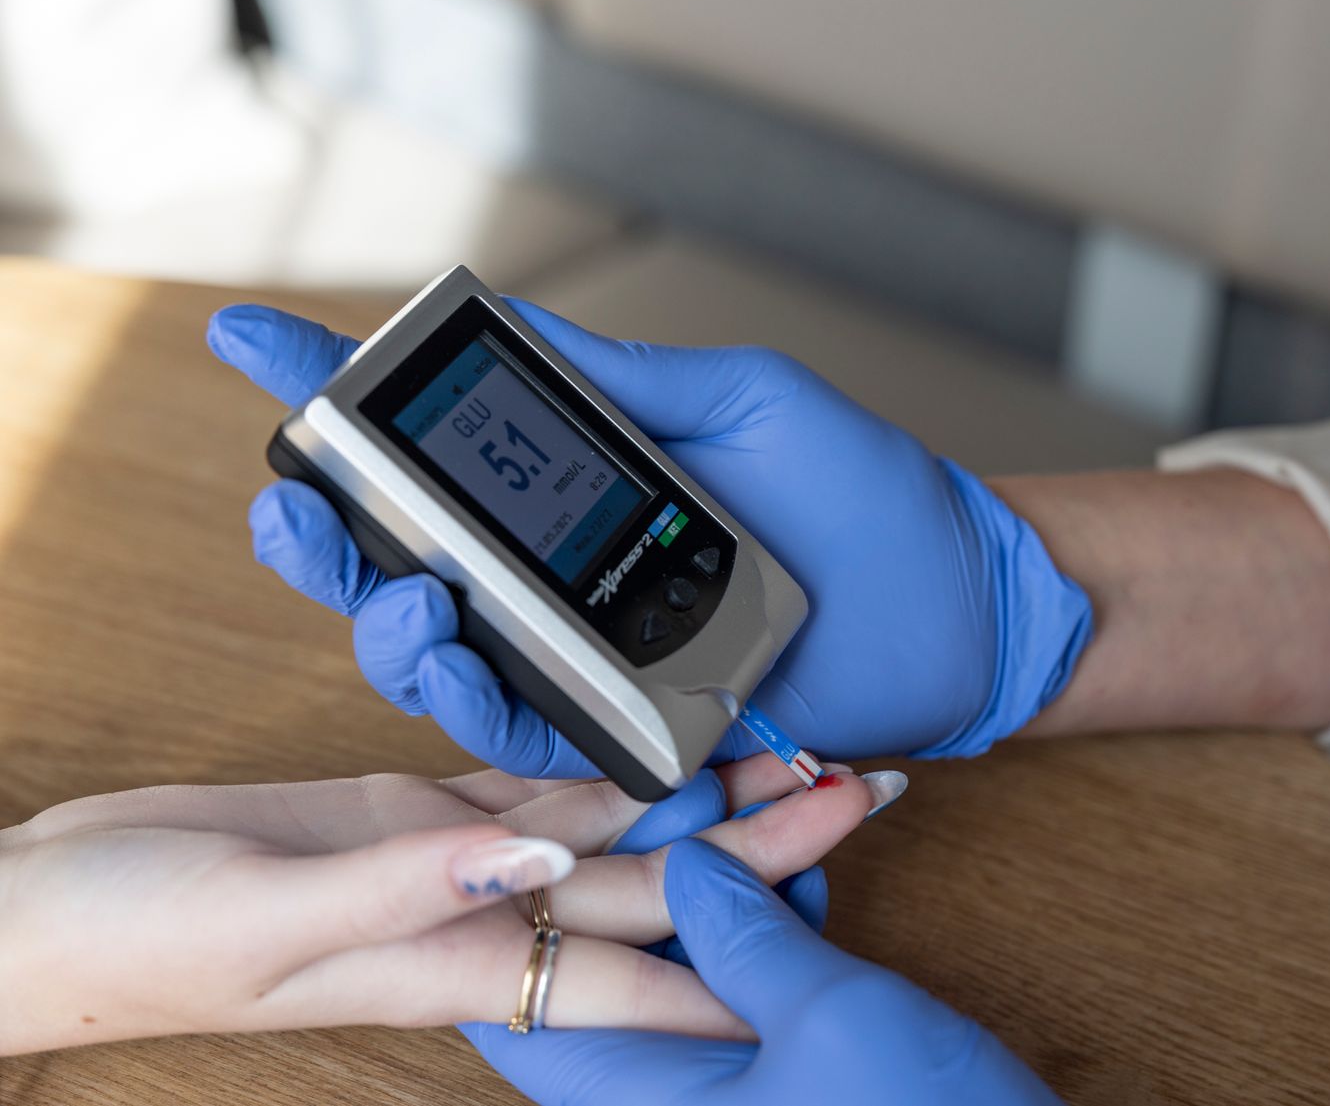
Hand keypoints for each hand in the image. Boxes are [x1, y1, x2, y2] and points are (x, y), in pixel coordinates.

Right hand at [0, 755, 888, 1053]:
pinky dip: (605, 763)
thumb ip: (409, 889)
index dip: (737, 964)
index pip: (634, 974)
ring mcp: (458, 860)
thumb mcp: (272, 917)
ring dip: (702, 800)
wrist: (61, 907)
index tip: (838, 937)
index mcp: (460, 958)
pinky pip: (540, 782)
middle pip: (657, 885)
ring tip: (801, 760)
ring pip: (614, 827)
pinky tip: (666, 740)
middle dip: (763, 849)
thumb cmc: (145, 938)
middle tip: (865, 795)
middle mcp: (481, 914)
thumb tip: (535, 865)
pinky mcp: (419, 808)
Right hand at [207, 301, 1091, 773]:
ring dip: (386, 625)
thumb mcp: (741, 404)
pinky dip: (471, 698)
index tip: (244, 338)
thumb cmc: (866, 494)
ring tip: (397, 594)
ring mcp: (587, 655)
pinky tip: (448, 651)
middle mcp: (562, 573)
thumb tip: (505, 324)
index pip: (436, 440)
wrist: (956, 597)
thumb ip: (623, 383)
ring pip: (437, 655)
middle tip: (292, 501)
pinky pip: (524, 730)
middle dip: (322, 533)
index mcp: (580, 485)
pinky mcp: (627, 729)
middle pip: (398, 560)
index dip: (331, 392)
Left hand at [469, 838, 1059, 1105]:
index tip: (589, 815)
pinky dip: (770, 931)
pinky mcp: (777, 1084)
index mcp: (644, 1104)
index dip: (540, 905)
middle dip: (666, 866)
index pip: (525, 1010)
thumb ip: (744, 933)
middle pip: (620, 970)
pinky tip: (804, 873)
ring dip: (732, 889)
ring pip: (689, 971)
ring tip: (779, 808)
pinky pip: (743, 994)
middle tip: (712, 788)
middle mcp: (669, 1105)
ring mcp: (723, 1098)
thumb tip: (689, 860)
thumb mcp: (828, 1014)